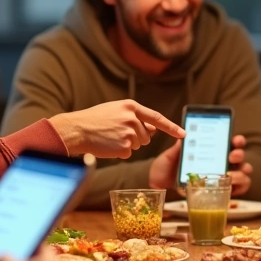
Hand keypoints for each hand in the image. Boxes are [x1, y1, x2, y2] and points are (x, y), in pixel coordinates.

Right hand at [49, 100, 184, 157]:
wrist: (77, 129)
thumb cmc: (94, 120)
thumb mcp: (116, 111)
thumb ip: (135, 117)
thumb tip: (153, 128)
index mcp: (131, 107)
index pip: (157, 117)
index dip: (171, 127)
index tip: (183, 133)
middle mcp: (133, 119)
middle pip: (146, 136)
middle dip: (135, 137)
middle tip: (115, 133)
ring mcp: (129, 133)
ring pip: (137, 145)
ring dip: (126, 145)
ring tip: (110, 137)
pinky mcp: (124, 147)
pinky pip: (127, 154)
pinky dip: (118, 152)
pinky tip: (107, 145)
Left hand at [149, 135, 253, 195]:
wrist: (160, 184)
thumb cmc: (167, 167)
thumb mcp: (170, 156)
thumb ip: (177, 149)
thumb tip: (184, 137)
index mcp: (214, 149)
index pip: (232, 142)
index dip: (238, 140)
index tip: (235, 140)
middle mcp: (222, 161)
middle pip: (240, 156)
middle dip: (239, 155)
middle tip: (230, 156)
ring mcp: (225, 176)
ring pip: (244, 173)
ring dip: (240, 173)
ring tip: (229, 175)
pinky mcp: (224, 191)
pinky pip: (239, 189)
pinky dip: (239, 188)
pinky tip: (230, 188)